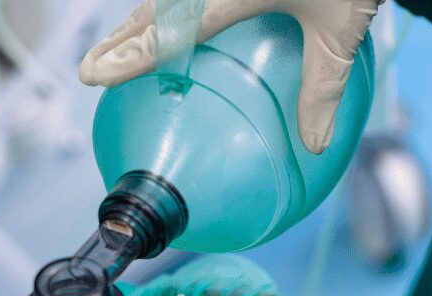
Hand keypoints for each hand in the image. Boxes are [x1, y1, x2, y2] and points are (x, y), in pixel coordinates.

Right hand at [79, 0, 383, 153]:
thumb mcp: (342, 33)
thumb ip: (322, 88)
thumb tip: (313, 145)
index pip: (171, 28)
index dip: (130, 53)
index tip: (94, 74)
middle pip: (156, 7)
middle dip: (119, 38)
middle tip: (89, 71)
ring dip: (141, 20)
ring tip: (117, 48)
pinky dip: (170, 7)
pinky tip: (166, 22)